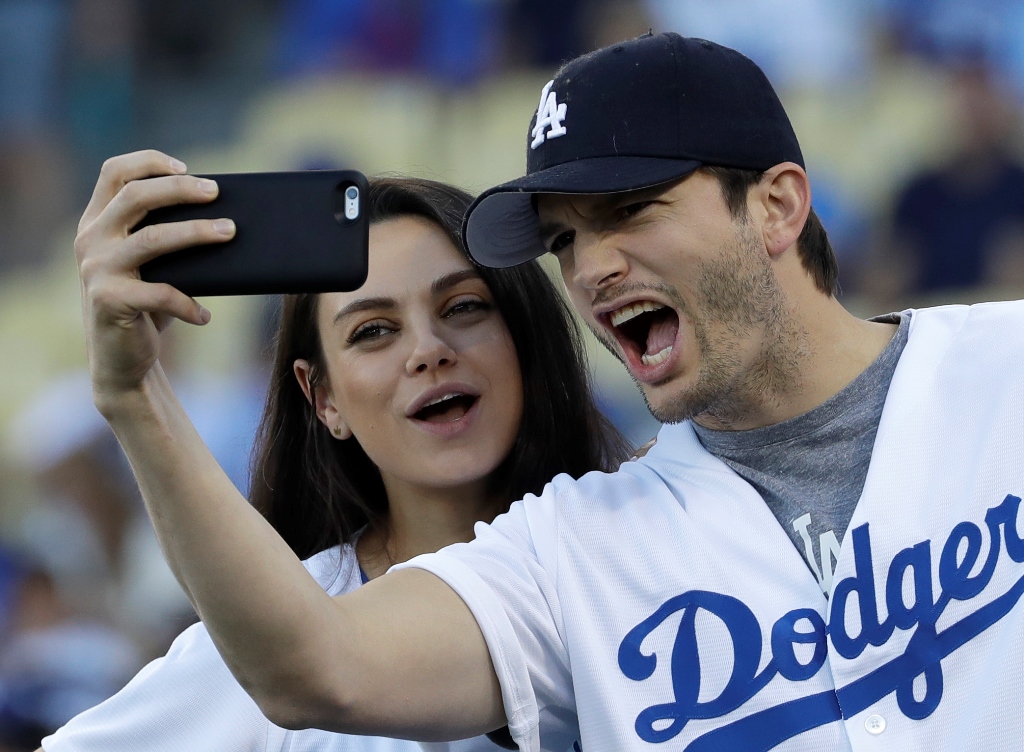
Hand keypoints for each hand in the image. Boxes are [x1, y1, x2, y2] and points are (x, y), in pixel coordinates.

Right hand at [75, 150, 234, 406]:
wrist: (122, 361)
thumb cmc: (146, 306)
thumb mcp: (152, 266)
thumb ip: (165, 236)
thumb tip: (225, 215)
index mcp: (96, 222)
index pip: (114, 172)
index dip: (149, 162)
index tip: (186, 167)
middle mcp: (90, 240)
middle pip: (136, 196)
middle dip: (181, 189)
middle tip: (217, 193)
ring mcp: (96, 269)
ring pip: (153, 238)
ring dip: (197, 232)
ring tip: (230, 232)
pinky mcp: (109, 301)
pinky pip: (160, 293)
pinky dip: (189, 304)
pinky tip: (206, 316)